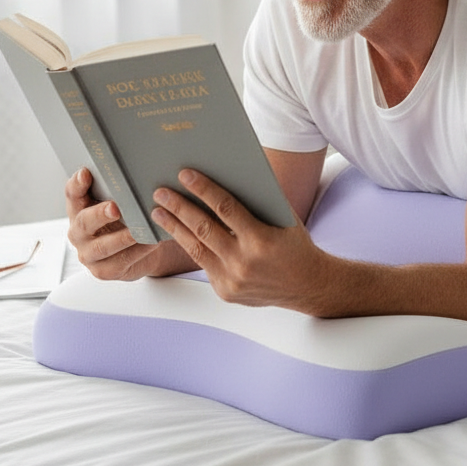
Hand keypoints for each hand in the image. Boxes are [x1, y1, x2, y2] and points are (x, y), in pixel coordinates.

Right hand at [65, 168, 195, 280]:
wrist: (141, 251)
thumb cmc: (129, 220)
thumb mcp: (123, 202)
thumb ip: (122, 189)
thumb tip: (141, 169)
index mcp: (80, 209)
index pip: (72, 194)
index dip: (77, 184)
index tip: (86, 173)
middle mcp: (78, 231)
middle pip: (84, 221)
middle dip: (100, 214)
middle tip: (115, 208)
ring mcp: (88, 253)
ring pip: (102, 246)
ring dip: (122, 238)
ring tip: (138, 231)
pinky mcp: (102, 270)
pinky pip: (119, 262)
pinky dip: (136, 252)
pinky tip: (149, 244)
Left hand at [151, 169, 326, 309]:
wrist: (307, 285)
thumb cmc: (295, 244)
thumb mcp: (283, 218)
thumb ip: (257, 203)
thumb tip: (223, 179)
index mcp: (262, 240)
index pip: (226, 208)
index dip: (204, 189)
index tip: (185, 174)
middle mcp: (244, 262)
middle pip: (203, 228)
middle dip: (179, 207)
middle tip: (161, 191)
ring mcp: (233, 280)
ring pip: (195, 248)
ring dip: (175, 226)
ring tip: (159, 211)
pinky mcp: (225, 291)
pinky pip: (203, 264)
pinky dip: (189, 245)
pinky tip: (178, 232)